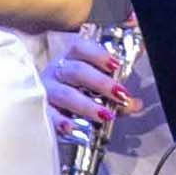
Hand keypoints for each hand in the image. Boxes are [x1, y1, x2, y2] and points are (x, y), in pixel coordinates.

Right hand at [37, 26, 146, 148]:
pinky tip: (71, 127)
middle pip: (76, 71)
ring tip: (104, 115)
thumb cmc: (72, 96)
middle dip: (100, 82)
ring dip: (87, 104)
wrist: (42, 109)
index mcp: (70, 59)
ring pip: (64, 94)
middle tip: (119, 94)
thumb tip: (136, 103)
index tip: (115, 64)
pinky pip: (48, 114)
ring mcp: (46, 91)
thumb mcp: (95, 92)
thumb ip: (115, 97)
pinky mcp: (39, 111)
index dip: (98, 54)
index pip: (80, 48)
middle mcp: (56, 72)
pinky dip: (60, 121)